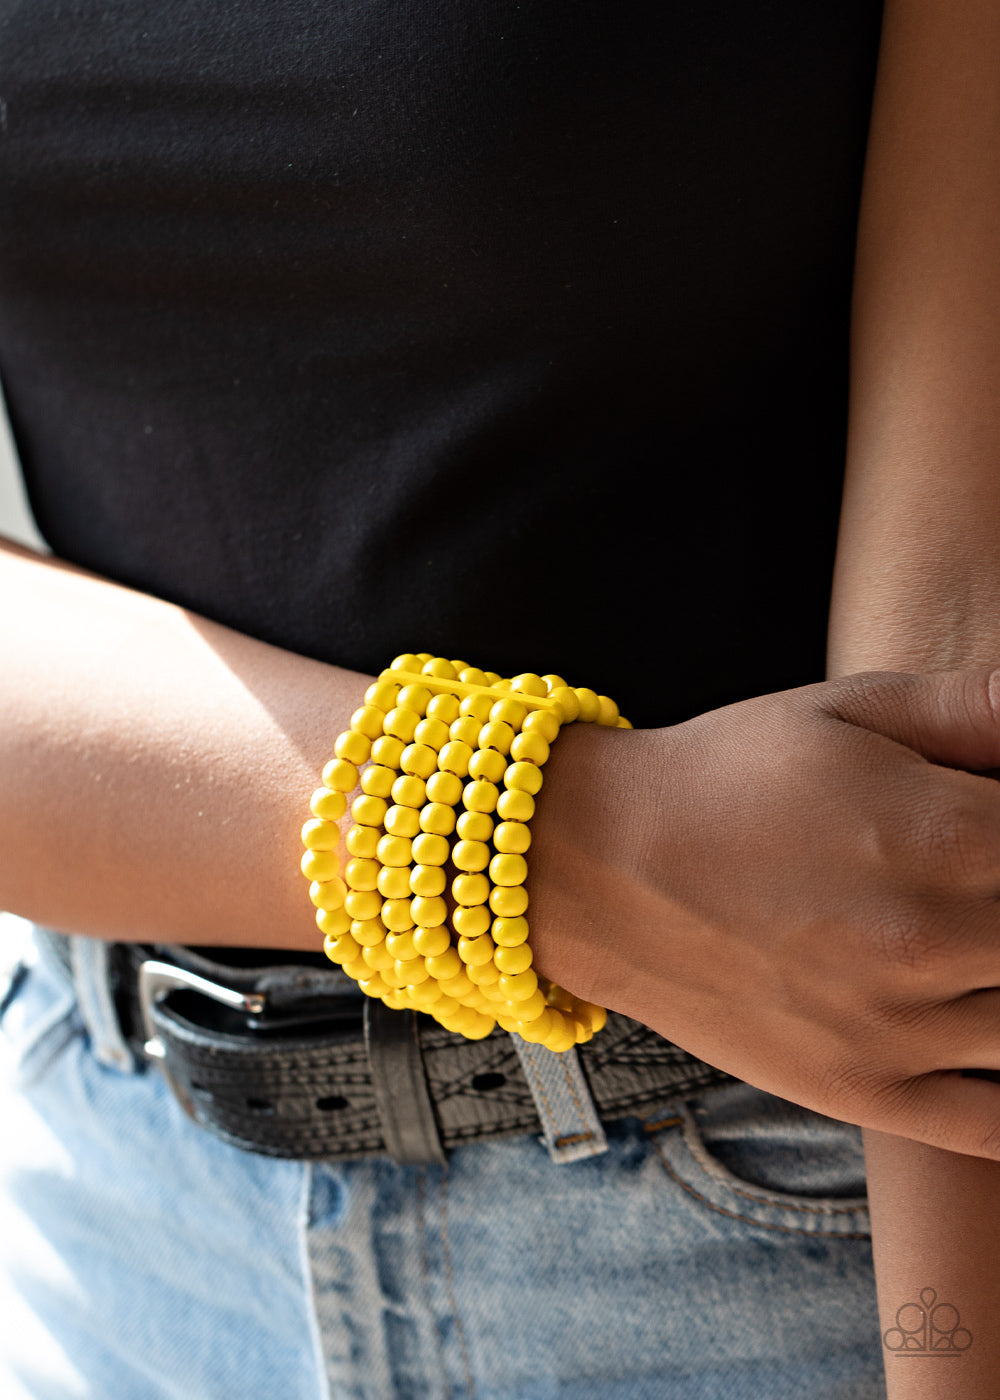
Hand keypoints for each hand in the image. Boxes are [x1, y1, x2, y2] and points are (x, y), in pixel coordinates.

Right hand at [529, 668, 999, 1158]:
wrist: (598, 864)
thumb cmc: (723, 777)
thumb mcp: (850, 709)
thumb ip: (975, 708)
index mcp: (951, 835)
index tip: (997, 830)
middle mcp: (938, 942)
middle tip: (975, 886)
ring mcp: (902, 1029)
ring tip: (967, 939)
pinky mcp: (864, 1091)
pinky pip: (996, 1127)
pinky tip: (981, 1027)